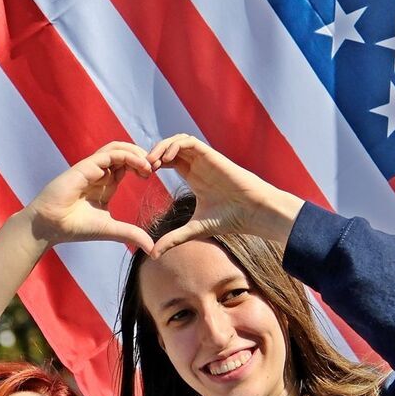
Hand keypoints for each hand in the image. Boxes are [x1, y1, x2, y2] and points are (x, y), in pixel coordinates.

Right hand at [26, 142, 154, 251]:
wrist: (50, 227)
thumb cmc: (75, 227)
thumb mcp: (111, 230)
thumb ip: (131, 234)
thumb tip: (152, 249)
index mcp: (104, 185)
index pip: (126, 166)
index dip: (141, 166)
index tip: (154, 175)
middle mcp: (98, 174)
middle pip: (124, 154)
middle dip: (142, 156)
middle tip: (157, 166)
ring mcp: (91, 168)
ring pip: (117, 149)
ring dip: (136, 153)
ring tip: (150, 164)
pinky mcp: (85, 167)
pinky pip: (110, 154)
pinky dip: (127, 156)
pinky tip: (140, 165)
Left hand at [147, 134, 301, 254]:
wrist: (251, 212)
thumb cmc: (229, 219)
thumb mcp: (194, 229)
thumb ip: (174, 239)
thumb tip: (153, 254)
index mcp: (193, 177)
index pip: (168, 161)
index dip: (153, 164)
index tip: (142, 177)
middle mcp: (198, 165)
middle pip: (170, 148)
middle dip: (153, 154)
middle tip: (142, 168)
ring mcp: (204, 159)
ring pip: (178, 141)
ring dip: (162, 147)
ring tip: (152, 163)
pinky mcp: (211, 155)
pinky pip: (189, 142)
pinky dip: (175, 146)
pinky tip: (167, 159)